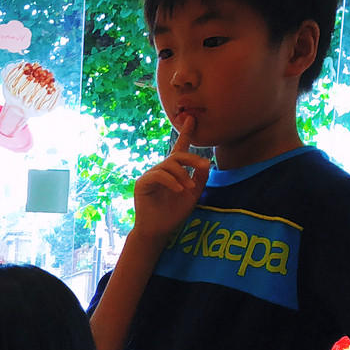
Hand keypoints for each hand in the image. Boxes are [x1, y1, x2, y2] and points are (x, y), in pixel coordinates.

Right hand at [129, 115, 210, 243]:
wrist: (158, 231)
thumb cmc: (174, 214)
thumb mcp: (193, 195)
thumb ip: (199, 179)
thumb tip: (206, 163)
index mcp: (173, 171)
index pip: (180, 148)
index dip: (186, 133)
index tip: (191, 118)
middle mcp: (161, 170)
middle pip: (177, 155)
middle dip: (192, 158)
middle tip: (204, 166)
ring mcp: (150, 175)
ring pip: (169, 165)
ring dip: (183, 175)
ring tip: (188, 188)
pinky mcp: (142, 183)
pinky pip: (159, 175)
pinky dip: (171, 181)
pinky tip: (179, 190)